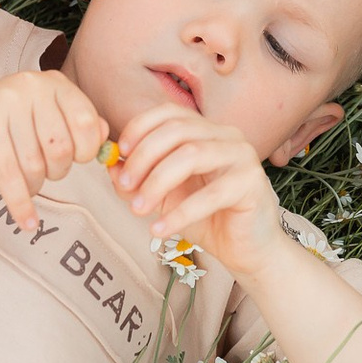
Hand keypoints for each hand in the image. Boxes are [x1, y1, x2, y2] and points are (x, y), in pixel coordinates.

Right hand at [0, 71, 107, 231]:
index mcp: (52, 83)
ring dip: (34, 185)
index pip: (86, 121)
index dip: (87, 150)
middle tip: (45, 172)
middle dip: (57, 170)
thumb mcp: (45, 116)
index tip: (78, 160)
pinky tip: (27, 221)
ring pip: (34, 164)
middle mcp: (30, 88)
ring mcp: (5, 105)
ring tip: (26, 183)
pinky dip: (20, 203)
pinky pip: (10, 175)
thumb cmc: (7, 122)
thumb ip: (78, 125)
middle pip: (61, 147)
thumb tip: (107, 142)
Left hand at [111, 103, 285, 278]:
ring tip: (137, 209)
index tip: (119, 153)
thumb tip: (109, 162)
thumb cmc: (207, 218)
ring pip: (191, 155)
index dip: (140, 128)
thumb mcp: (164, 197)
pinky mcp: (252, 183)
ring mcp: (242, 156)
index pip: (169, 113)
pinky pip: (210, 194)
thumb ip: (138, 178)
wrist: (247, 250)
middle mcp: (227, 135)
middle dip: (143, 158)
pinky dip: (179, 213)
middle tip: (123, 186)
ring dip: (156, 182)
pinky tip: (159, 230)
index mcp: (206, 130)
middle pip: (177, 131)